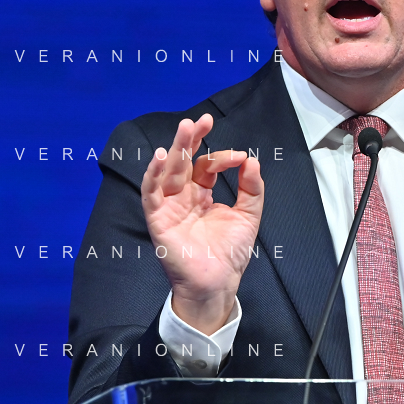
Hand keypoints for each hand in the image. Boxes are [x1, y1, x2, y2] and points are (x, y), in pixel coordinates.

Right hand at [141, 113, 263, 334]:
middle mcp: (183, 197)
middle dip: (191, 140)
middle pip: (183, 161)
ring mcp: (169, 207)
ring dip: (175, 149)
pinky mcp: (158, 219)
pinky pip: (151, 193)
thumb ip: (251, 188)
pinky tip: (162, 157)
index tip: (240, 157)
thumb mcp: (248, 215)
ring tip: (184, 129)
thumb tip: (252, 160)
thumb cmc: (229, 253)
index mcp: (202, 195)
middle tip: (201, 120)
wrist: (218, 283)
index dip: (222, 157)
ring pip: (168, 171)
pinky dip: (153, 174)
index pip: (206, 166)